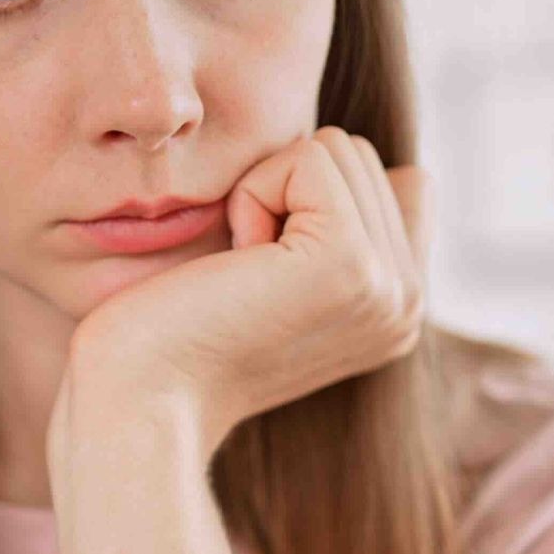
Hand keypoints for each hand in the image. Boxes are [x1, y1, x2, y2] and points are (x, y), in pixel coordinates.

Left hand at [68, 126, 430, 455]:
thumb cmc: (178, 335)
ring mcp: (389, 286)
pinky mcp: (350, 261)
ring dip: (266, 193)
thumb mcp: (278, 278)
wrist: (145, 402)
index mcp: (399, 309)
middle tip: (244, 276)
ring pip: (338, 151)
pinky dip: (253, 194)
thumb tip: (372, 164)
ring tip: (241, 272)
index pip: (403, 182)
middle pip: (360, 159)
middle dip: (284, 194)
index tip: (267, 268)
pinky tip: (234, 264)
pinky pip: (308, 158)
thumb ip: (339, 228)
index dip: (316, 197)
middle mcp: (409, 303)